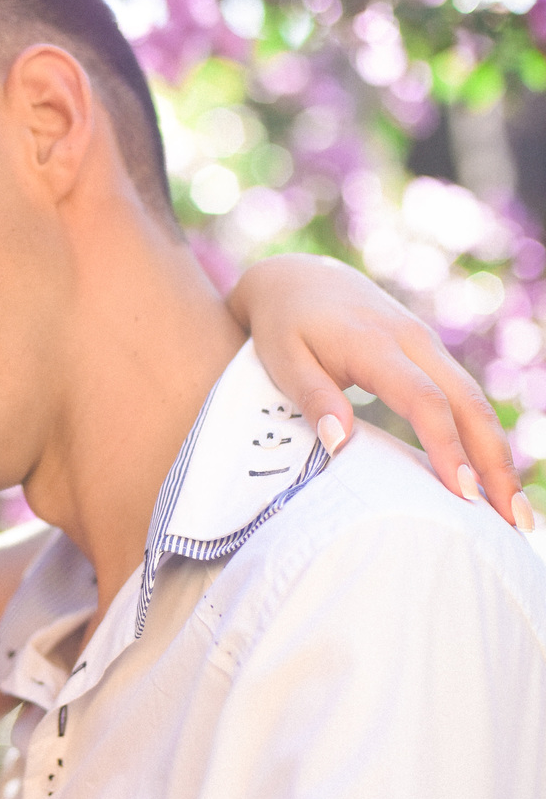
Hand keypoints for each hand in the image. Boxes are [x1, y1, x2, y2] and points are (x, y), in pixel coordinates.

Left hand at [231, 253, 529, 529]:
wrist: (300, 278)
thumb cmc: (285, 325)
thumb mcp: (284, 358)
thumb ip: (312, 396)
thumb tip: (339, 442)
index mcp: (375, 343)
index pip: (424, 399)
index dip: (446, 445)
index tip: (461, 492)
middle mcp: (414, 341)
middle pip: (469, 403)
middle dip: (495, 462)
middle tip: (514, 520)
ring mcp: (428, 346)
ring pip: (476, 402)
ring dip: (499, 456)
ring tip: (515, 514)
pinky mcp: (430, 356)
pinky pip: (465, 399)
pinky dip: (483, 439)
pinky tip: (491, 480)